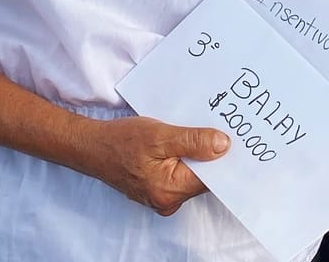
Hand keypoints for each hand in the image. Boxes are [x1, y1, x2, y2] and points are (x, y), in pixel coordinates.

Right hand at [85, 115, 229, 214]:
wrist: (93, 146)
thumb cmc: (122, 140)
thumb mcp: (160, 135)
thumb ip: (193, 141)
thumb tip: (224, 146)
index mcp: (170, 191)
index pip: (211, 178)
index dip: (225, 159)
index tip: (236, 139)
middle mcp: (168, 200)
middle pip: (204, 177)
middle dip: (211, 154)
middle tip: (222, 128)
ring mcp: (162, 196)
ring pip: (192, 173)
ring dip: (198, 153)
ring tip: (202, 130)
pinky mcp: (158, 187)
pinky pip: (181, 172)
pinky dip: (186, 156)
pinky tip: (186, 139)